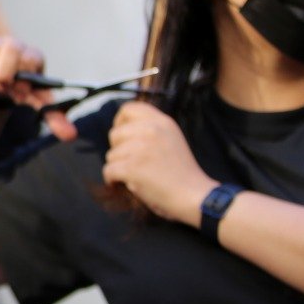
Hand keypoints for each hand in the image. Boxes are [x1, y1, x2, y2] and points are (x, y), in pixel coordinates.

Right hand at [0, 37, 76, 140]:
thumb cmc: (20, 89)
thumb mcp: (37, 101)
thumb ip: (53, 116)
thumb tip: (70, 135)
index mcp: (33, 56)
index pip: (30, 59)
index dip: (22, 80)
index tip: (20, 93)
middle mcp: (14, 44)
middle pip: (9, 51)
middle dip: (4, 77)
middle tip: (4, 88)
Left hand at [102, 102, 215, 224]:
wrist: (195, 195)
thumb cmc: (182, 173)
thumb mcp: (171, 139)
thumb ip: (150, 131)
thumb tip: (121, 131)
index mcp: (162, 122)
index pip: (129, 108)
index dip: (119, 122)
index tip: (122, 136)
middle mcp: (152, 130)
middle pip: (115, 133)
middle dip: (117, 149)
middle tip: (130, 161)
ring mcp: (141, 148)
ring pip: (111, 154)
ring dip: (118, 167)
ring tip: (135, 175)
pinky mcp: (133, 167)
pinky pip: (109, 170)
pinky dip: (112, 180)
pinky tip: (123, 183)